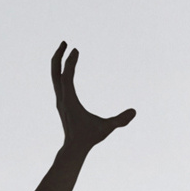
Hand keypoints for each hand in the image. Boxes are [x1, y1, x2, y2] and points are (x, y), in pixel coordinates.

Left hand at [53, 41, 134, 156]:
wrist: (73, 148)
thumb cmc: (89, 137)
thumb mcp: (106, 128)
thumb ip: (119, 120)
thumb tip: (134, 111)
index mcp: (69, 101)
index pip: (66, 77)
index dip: (70, 62)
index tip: (76, 49)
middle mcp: (62, 98)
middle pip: (55, 73)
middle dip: (58, 56)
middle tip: (64, 42)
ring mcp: (60, 100)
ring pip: (55, 77)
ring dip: (59, 62)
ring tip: (65, 50)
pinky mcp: (62, 102)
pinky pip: (59, 82)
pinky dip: (62, 71)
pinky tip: (68, 69)